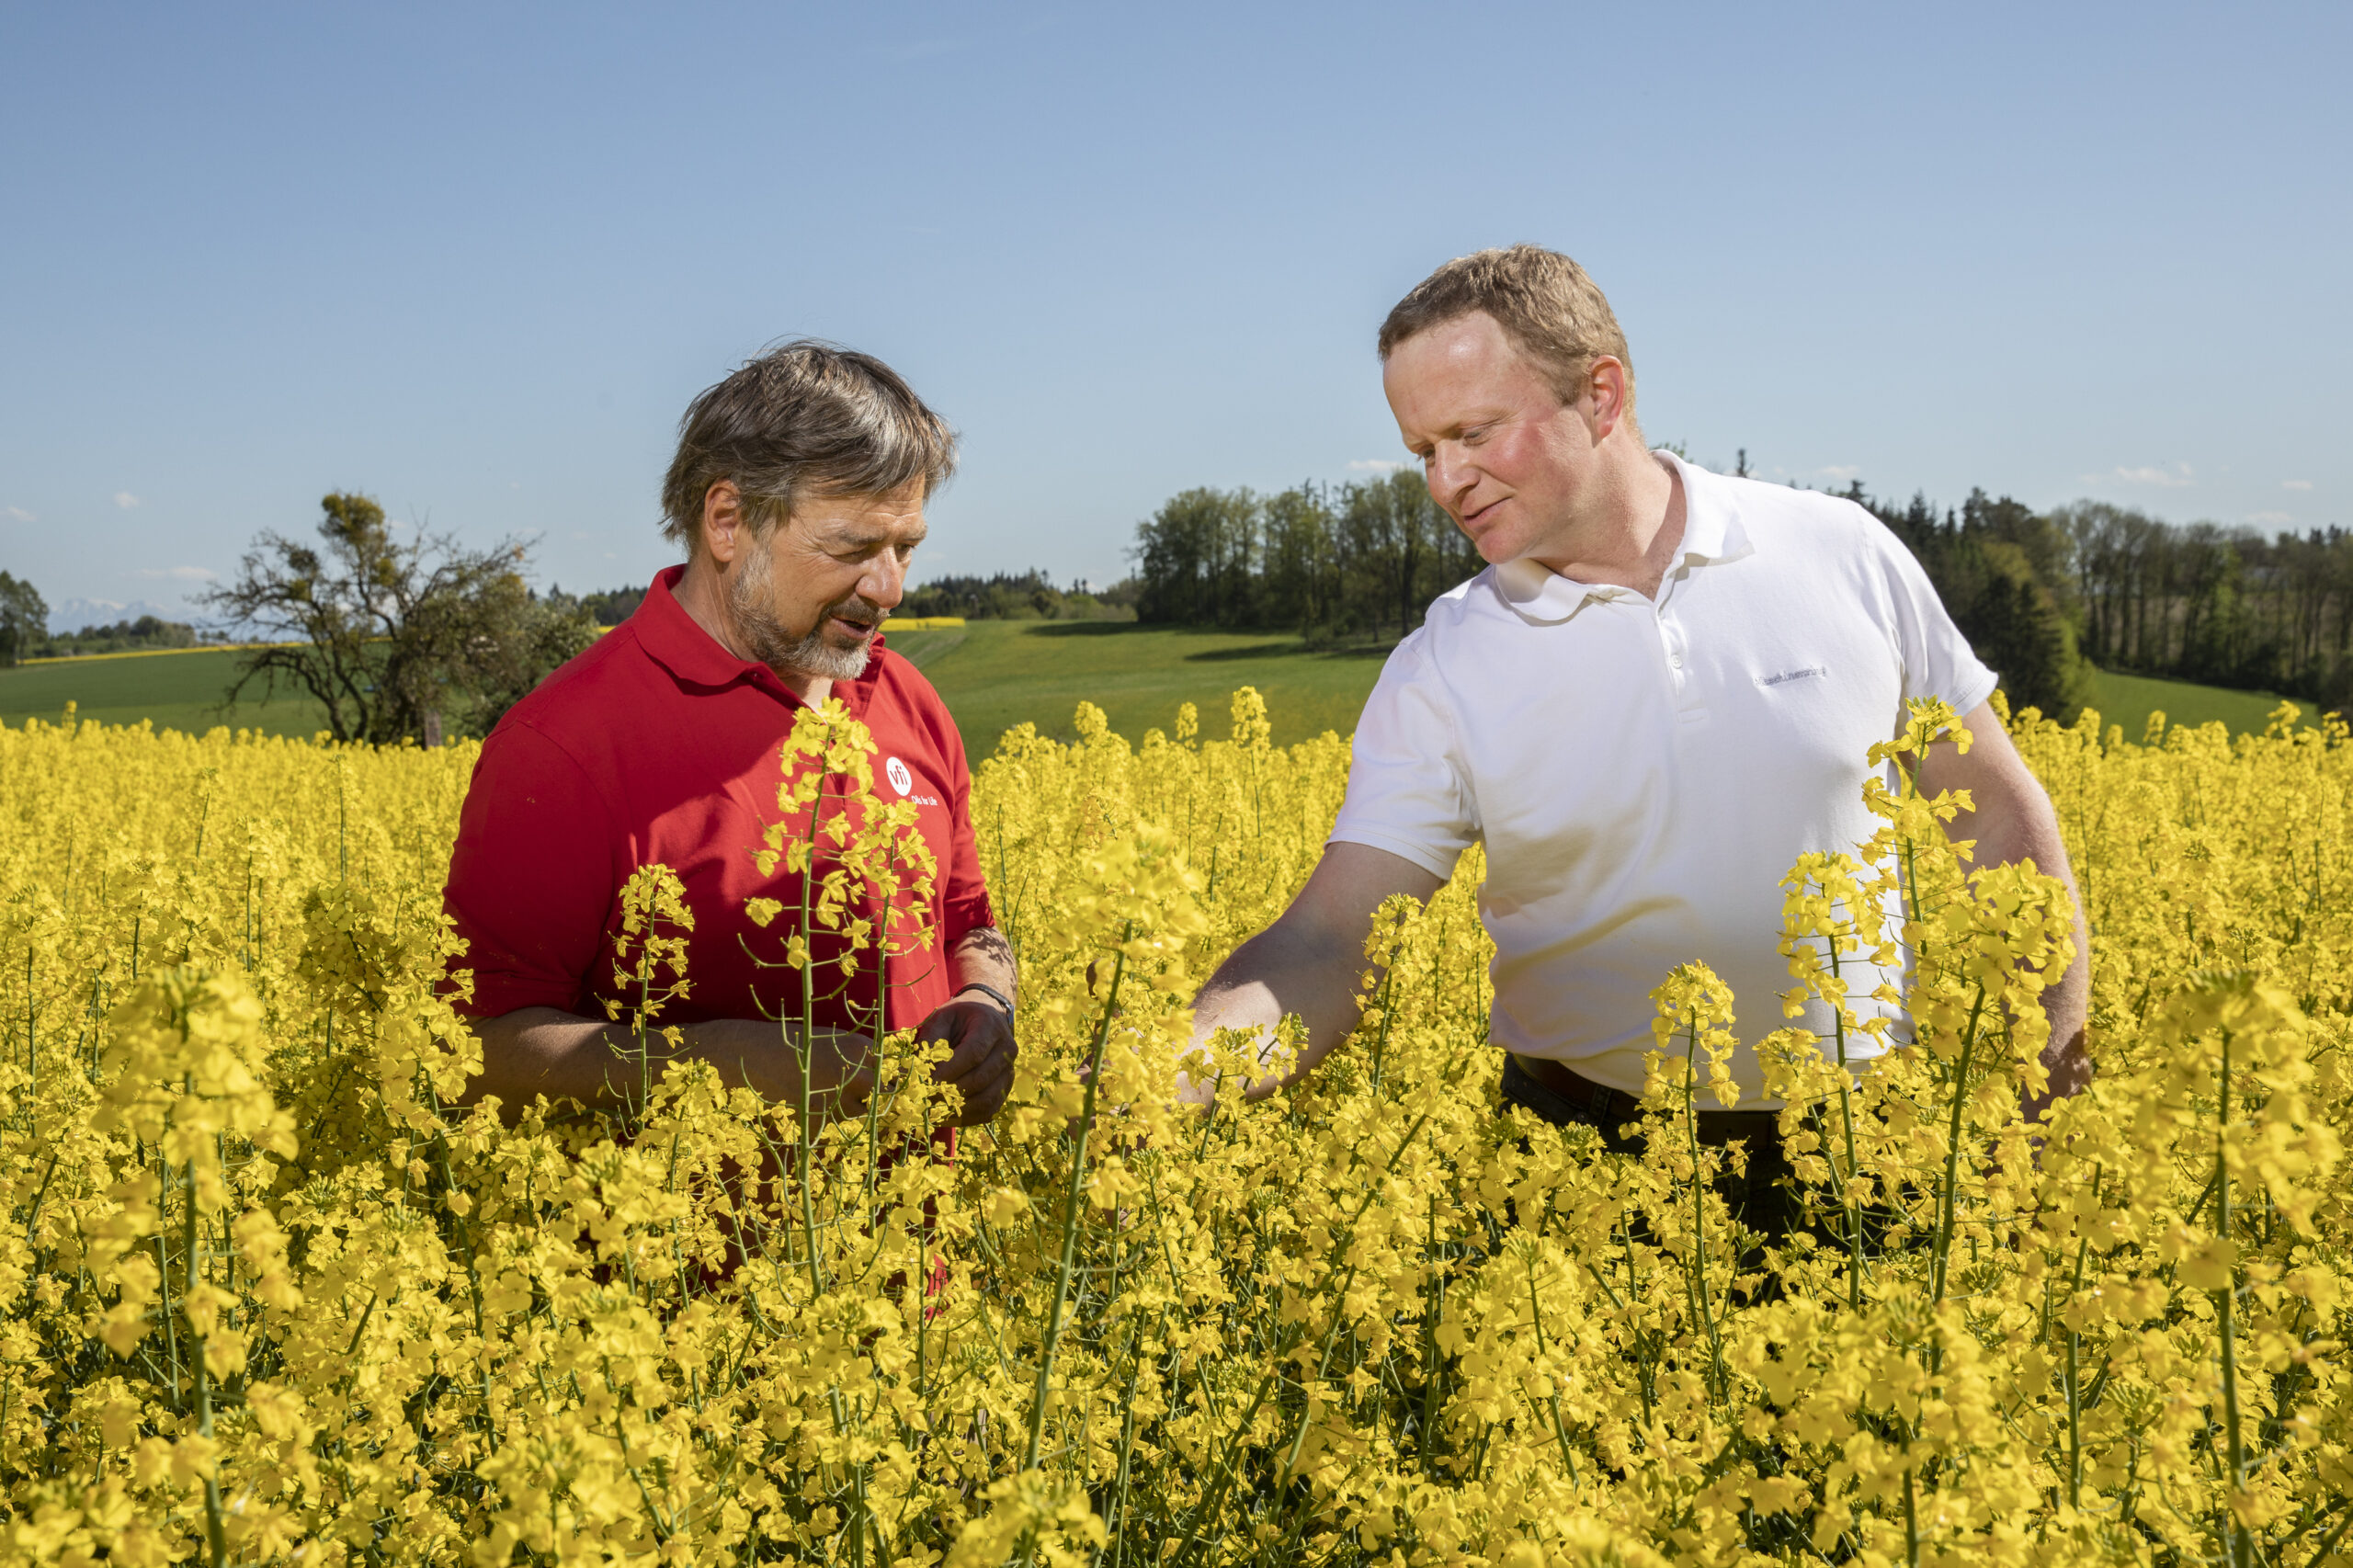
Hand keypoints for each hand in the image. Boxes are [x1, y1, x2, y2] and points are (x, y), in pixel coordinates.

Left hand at [918, 996, 1017, 1126]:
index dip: (948, 1071)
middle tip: (922, 1101)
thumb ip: (930, 1043)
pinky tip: (944, 1116)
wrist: (985, 1018)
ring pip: (986, 1099)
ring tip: (931, 1111)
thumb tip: (915, 1073)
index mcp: (991, 1026)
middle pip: (980, 1079)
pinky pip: (988, 1110)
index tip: (924, 1084)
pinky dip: (966, 1118)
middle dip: (949, 1093)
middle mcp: (1007, 1049)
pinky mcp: (1004, 1089)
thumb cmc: (958, 1019)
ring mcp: (1009, 1071)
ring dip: (957, 1109)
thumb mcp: (941, 1019)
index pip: (973, 1053)